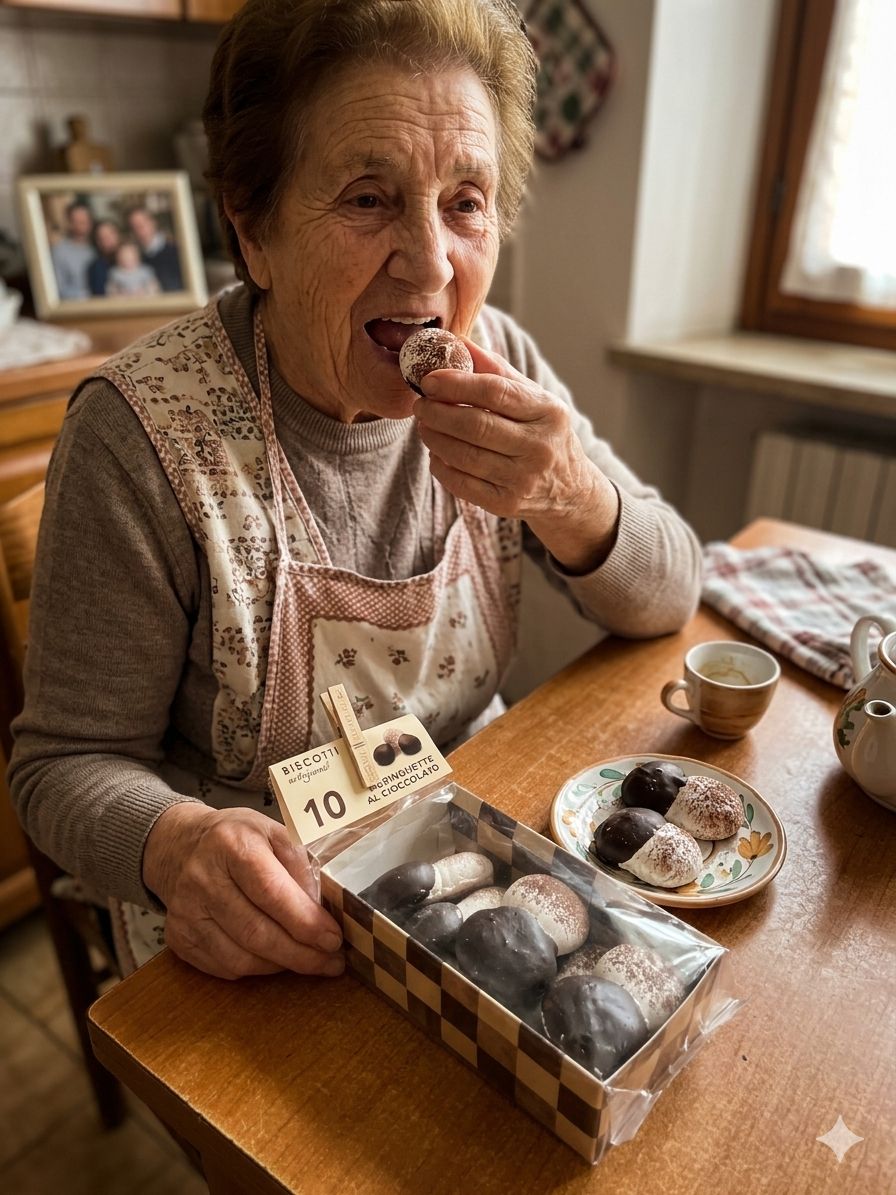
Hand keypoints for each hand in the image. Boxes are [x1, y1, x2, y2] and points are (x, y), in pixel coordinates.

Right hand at [143, 803, 343, 980]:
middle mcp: (203, 880)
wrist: (178, 846)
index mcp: (231, 845)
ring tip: (309, 962)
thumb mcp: (272, 831)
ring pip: (240, 958)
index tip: (332, 938)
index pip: (270, 891)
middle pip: (256, 932)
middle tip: (331, 962)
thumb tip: (320, 909)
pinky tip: (276, 960)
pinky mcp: (179, 937)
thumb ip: (299, 863)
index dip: (304, 921)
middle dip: (300, 954)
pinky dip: (256, 969)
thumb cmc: (235, 838)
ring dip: (281, 966)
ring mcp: (186, 913)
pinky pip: (223, 967)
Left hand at [413, 340, 619, 572]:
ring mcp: (524, 479)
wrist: (570, 489)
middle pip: (476, 426)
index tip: (429, 380)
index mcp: (548, 412)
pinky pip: (462, 484)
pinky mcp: (506, 503)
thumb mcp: (532, 397)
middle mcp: (539, 447)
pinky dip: (441, 466)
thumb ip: (495, 370)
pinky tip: (436, 453)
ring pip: (465, 456)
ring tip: (424, 425)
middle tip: (420, 404)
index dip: (456, 384)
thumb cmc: (544, 433)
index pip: (495, 392)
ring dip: (435, 438)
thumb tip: (456, 343)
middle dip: (438, 412)